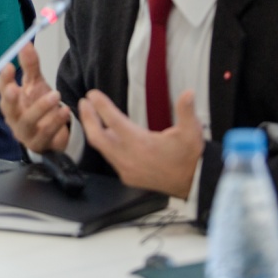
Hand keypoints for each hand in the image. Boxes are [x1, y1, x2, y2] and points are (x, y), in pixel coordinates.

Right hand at [0, 42, 70, 152]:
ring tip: (56, 95)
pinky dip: (55, 121)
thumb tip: (25, 43)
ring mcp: (25, 132)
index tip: (9, 66)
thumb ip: (30, 65)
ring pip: (27, 122)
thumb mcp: (36, 83)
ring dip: (40, 108)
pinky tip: (65, 111)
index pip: (1, 88)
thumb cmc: (40, 107)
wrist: (53, 134)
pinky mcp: (39, 144)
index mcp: (11, 100)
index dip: (4, 78)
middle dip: (10, 98)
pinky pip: (45, 134)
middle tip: (16, 88)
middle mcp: (14, 117)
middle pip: (7, 108)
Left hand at [78, 89, 203, 198]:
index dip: (101, 106)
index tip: (92, 94)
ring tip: (91, 115)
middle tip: (83, 103)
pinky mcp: (127, 176)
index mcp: (141, 144)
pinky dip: (104, 144)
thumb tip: (189, 93)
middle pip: (98, 137)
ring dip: (95, 131)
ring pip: (102, 148)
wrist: (193, 184)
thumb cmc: (190, 156)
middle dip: (88, 119)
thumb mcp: (191, 132)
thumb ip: (186, 110)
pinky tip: (106, 135)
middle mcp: (129, 157)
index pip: (114, 121)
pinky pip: (109, 158)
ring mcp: (126, 169)